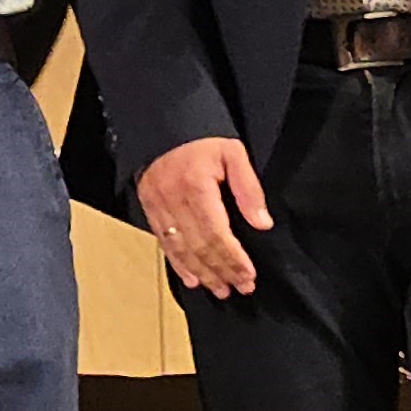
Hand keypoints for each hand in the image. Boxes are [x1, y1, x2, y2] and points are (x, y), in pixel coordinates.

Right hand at [136, 136, 272, 297]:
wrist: (163, 121)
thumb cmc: (202, 137)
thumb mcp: (233, 153)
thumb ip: (248, 188)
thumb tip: (262, 223)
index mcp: (196, 186)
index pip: (216, 233)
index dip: (233, 259)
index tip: (248, 276)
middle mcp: (173, 199)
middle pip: (199, 246)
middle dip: (221, 271)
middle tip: (240, 288)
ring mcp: (158, 205)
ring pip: (180, 249)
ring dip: (202, 273)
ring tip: (220, 289)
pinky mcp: (149, 207)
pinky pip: (163, 242)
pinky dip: (178, 263)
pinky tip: (192, 278)